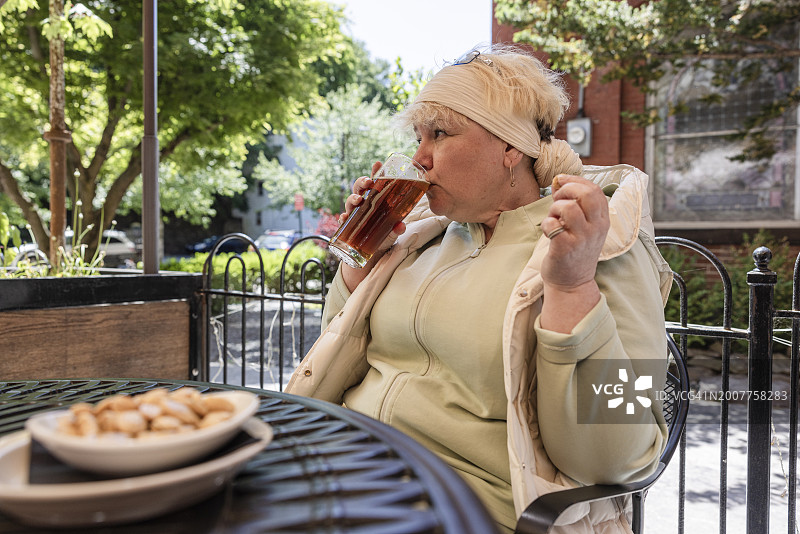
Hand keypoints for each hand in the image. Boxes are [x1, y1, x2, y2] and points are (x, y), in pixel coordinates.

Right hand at [339, 161, 405, 251]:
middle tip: (368, 183)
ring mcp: (355, 215)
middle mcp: (364, 205)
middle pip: (359, 188)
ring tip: (359, 200)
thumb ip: (396, 230)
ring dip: (353, 198)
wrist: (372, 255)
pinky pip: (344, 220)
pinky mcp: (348, 227)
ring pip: (350, 201)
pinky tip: (345, 218)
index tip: (377, 164)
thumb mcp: (392, 233)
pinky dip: (344, 218)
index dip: (375, 172)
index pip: (375, 184)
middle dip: (361, 182)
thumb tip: (400, 226)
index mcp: (375, 201)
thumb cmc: (383, 238)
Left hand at [540, 174, 608, 289]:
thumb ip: (575, 204)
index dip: (576, 180)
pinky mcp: (566, 248)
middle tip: (557, 201)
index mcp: (602, 220)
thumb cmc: (574, 251)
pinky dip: (546, 225)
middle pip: (585, 194)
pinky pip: (552, 225)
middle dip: (566, 190)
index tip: (561, 181)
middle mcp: (596, 227)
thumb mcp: (584, 227)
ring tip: (553, 219)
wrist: (572, 283)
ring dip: (554, 209)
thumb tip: (559, 180)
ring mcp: (582, 238)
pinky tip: (548, 233)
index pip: (595, 190)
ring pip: (567, 207)